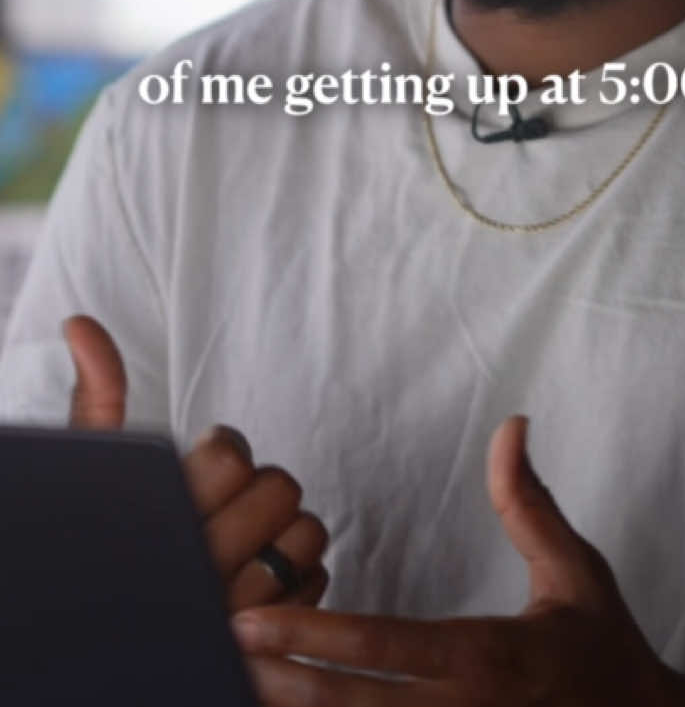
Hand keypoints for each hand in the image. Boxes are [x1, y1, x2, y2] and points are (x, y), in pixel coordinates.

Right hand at [63, 313, 330, 611]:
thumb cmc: (111, 542)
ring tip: (246, 543)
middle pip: (279, 489)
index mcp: (161, 519)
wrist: (115, 647)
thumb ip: (98, 396)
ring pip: (309, 533)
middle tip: (225, 509)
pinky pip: (318, 578)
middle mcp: (199, 571)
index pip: (231, 455)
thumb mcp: (99, 471)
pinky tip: (262, 581)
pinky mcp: (269, 640)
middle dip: (257, 491)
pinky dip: (300, 576)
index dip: (223, 453)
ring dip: (285, 532)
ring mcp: (237, 614)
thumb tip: (79, 323)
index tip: (199, 473)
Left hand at [234, 415, 684, 705]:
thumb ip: (529, 501)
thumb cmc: (604, 648)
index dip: (313, 636)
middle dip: (279, 685)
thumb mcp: (574, 569)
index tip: (253, 621)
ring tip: (233, 694)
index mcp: (487, 656)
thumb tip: (511, 424)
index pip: (384, 648)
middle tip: (215, 654)